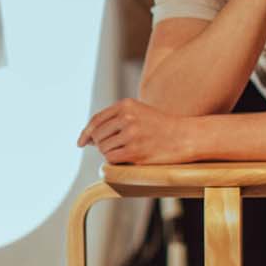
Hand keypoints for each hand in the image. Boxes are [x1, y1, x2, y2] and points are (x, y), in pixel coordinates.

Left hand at [75, 99, 194, 164]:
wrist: (184, 136)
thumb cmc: (159, 127)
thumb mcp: (138, 113)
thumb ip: (114, 120)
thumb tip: (87, 138)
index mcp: (126, 105)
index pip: (96, 120)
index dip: (86, 132)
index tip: (81, 142)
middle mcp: (127, 117)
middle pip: (97, 135)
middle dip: (99, 144)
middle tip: (111, 148)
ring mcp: (131, 134)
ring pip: (103, 147)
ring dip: (108, 153)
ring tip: (122, 151)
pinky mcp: (135, 151)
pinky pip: (111, 158)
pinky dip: (113, 160)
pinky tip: (124, 158)